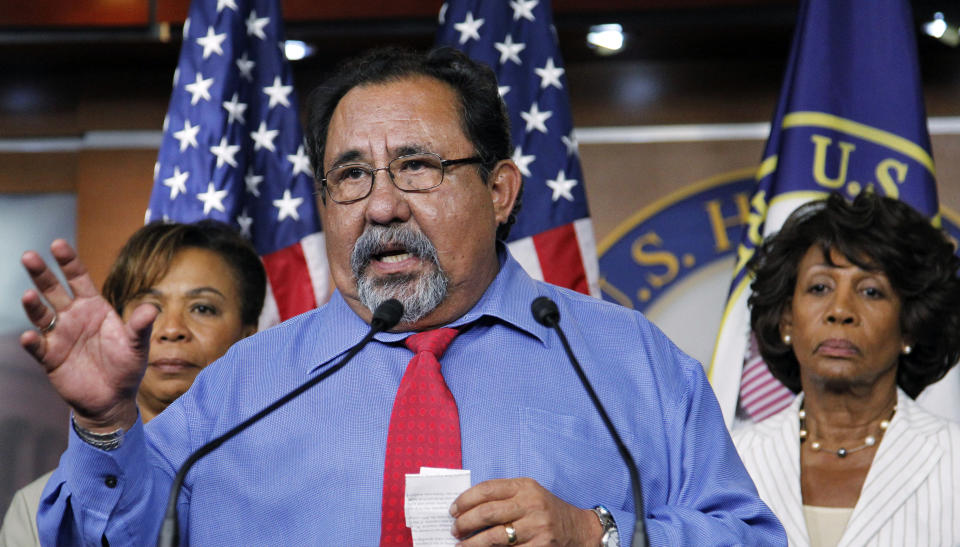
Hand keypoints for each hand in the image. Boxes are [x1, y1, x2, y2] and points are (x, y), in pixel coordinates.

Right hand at [20, 239, 157, 431]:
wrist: (113, 399)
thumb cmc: (127, 367)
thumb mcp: (138, 345)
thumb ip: (141, 326)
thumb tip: (152, 308)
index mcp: (94, 307)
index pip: (78, 278)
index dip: (68, 262)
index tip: (57, 244)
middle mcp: (73, 317)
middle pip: (54, 290)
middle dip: (42, 273)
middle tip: (29, 256)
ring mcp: (60, 336)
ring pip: (41, 315)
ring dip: (33, 305)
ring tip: (28, 295)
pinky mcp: (51, 358)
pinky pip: (39, 347)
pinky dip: (33, 342)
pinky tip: (29, 337)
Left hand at [449, 478, 601, 545]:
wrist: (579, 529)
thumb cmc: (547, 511)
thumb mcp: (529, 494)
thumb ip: (503, 496)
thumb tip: (467, 508)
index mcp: (525, 486)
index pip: (487, 489)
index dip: (465, 500)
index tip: (453, 510)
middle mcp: (531, 504)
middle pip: (487, 513)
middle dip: (465, 523)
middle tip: (455, 530)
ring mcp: (536, 527)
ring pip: (494, 537)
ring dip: (472, 544)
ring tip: (461, 546)